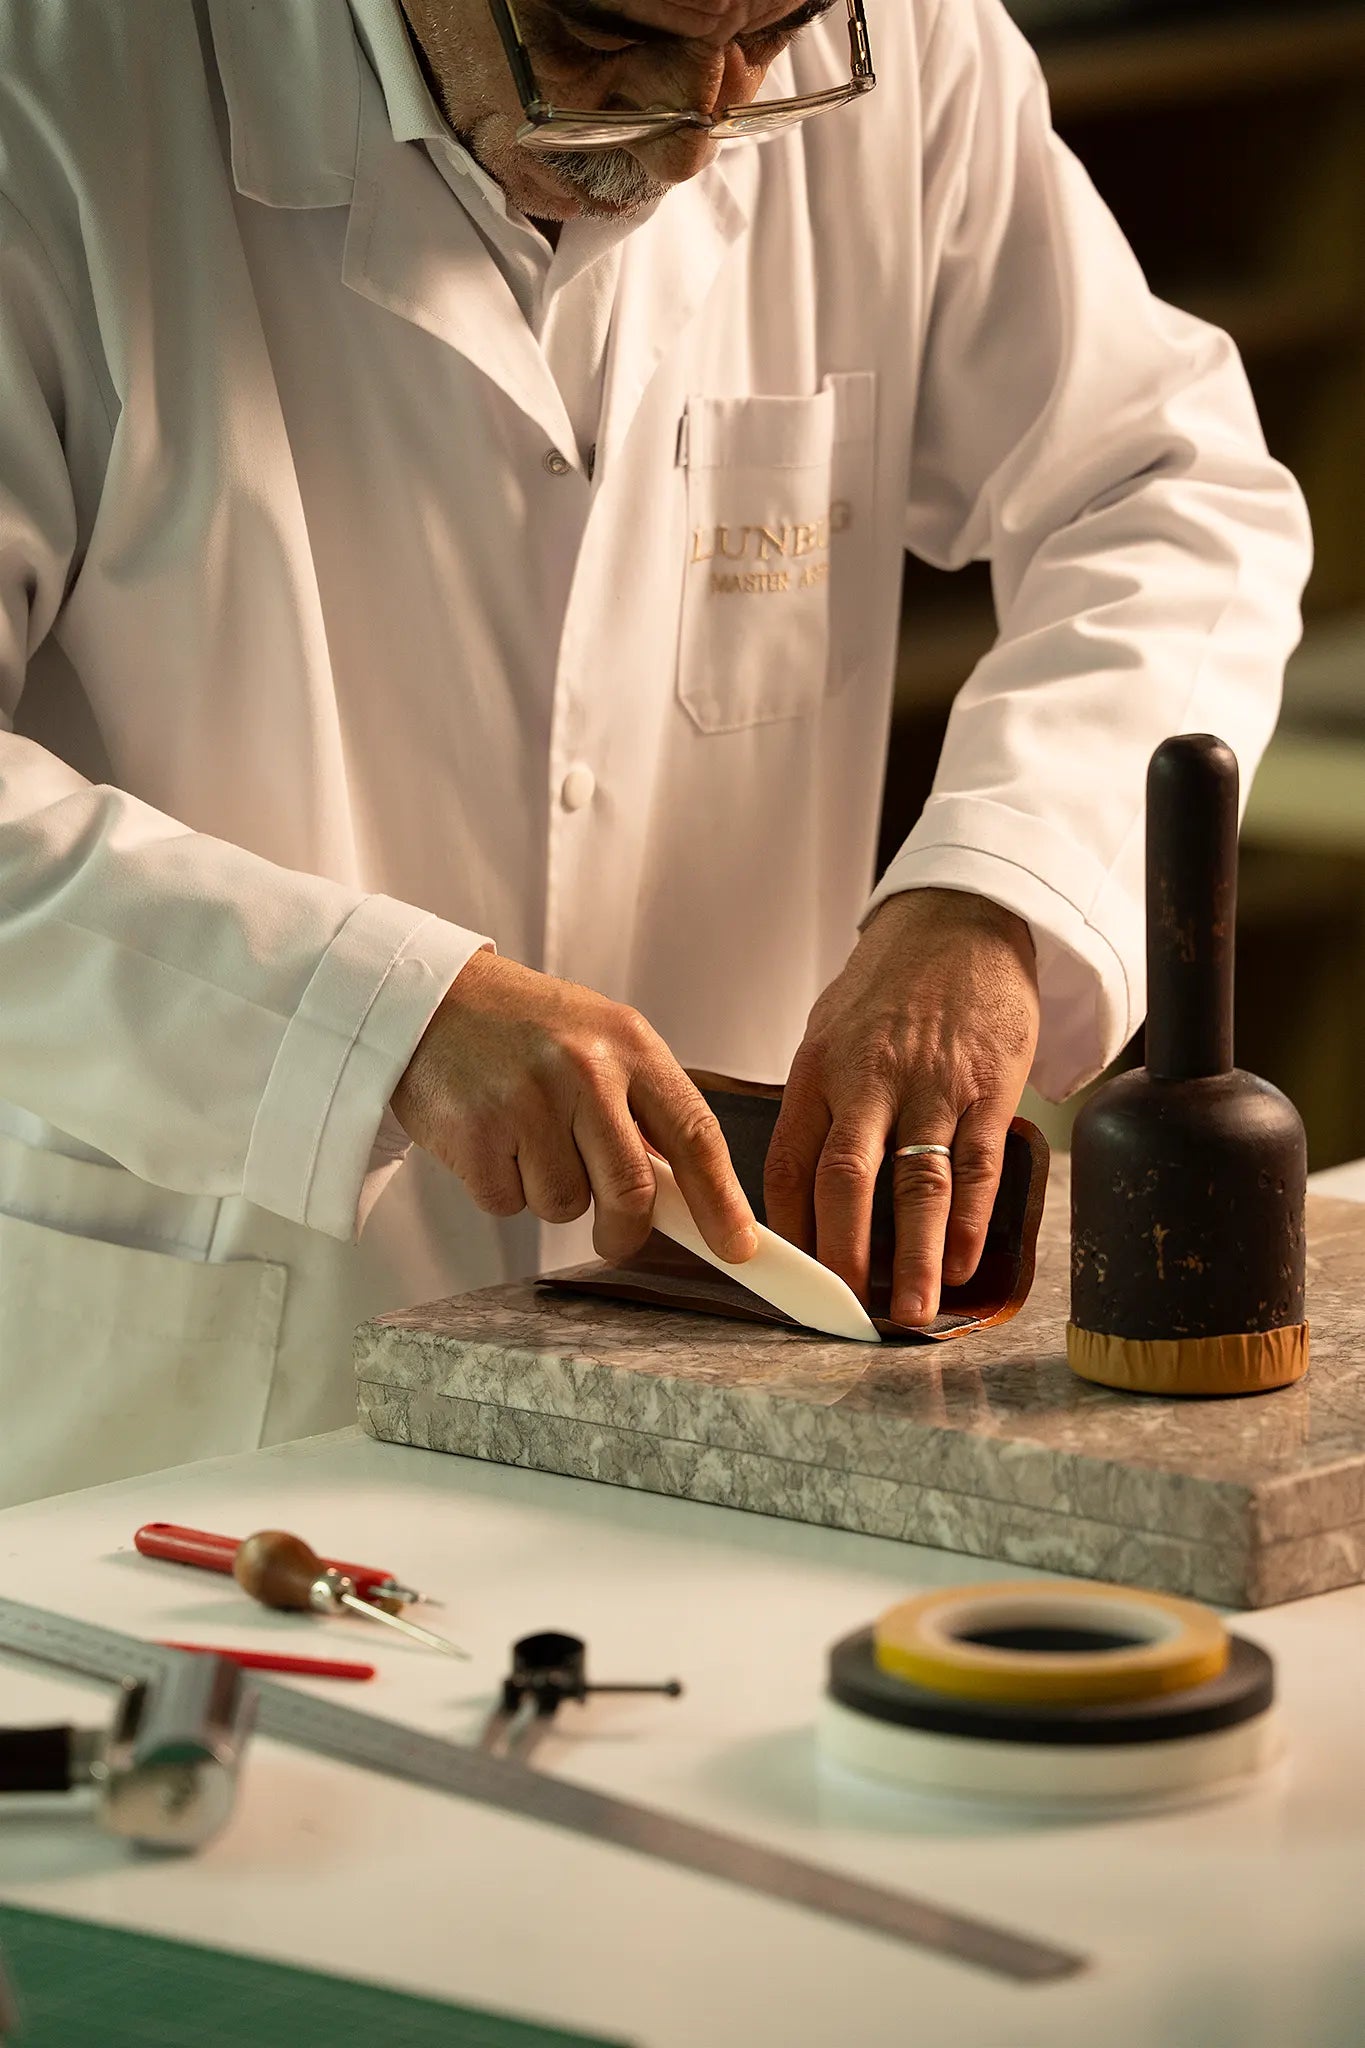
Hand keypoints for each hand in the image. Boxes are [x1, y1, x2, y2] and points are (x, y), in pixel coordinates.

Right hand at [390, 952, 757, 1265]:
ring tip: (526, 1139)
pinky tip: (491, 1139)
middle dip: (625, 1230)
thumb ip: (643, 1107)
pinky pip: (508, 1204)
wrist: (428, 996)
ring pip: (566, 1204)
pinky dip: (502, 1188)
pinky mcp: (477, 1133)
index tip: (737, 1246)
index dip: (721, 1200)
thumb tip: (688, 1194)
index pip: (695, 1133)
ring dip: (551, 1194)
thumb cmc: (524, 1027)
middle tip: (615, 1234)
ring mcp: (528, 1100)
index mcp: (629, 1043)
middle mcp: (584, 1068)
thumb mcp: (599, 1040)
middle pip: (631, 1191)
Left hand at [763, 890, 1038, 1323]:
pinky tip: (962, 1262)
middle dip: (845, 1257)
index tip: (794, 1280)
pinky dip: (969, 1221)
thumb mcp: (829, 1032)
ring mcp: (931, 1085)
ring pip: (916, 1184)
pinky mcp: (989, 1087)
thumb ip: (819, 1106)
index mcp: (817, 1071)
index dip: (790, 1231)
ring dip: (913, 1257)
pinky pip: (976, 1165)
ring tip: (911, 1313)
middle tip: (849, 1315)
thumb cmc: (890, 987)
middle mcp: (868, 1080)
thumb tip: (805, 1191)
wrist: (961, 922)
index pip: (790, 1164)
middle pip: (846, 1181)